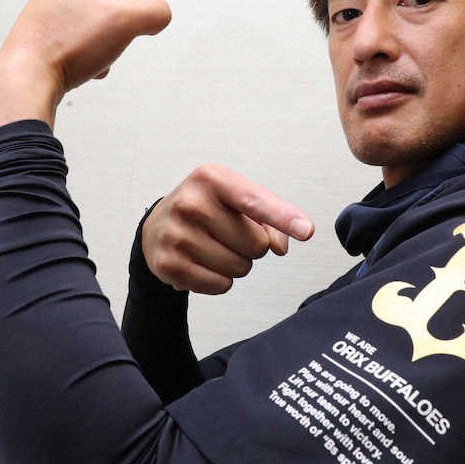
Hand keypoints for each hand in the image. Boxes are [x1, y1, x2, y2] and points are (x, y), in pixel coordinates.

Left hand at [0, 0, 171, 138]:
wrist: (29, 76)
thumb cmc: (68, 41)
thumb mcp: (127, 19)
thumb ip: (158, 11)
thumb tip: (160, 17)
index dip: (133, 16)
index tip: (107, 26)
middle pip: (122, 9)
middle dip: (118, 33)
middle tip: (94, 40)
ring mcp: (58, 4)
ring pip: (108, 29)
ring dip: (107, 47)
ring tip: (82, 51)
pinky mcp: (55, 28)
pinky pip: (92, 42)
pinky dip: (92, 56)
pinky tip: (76, 60)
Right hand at [142, 164, 314, 293]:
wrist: (158, 227)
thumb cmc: (208, 210)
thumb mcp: (237, 200)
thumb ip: (270, 218)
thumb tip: (279, 247)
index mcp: (212, 178)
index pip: (255, 201)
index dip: (283, 217)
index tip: (306, 231)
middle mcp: (190, 202)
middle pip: (256, 244)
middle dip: (253, 246)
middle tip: (230, 235)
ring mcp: (176, 234)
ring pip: (240, 267)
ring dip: (237, 264)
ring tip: (215, 247)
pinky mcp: (168, 264)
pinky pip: (221, 285)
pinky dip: (220, 280)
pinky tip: (203, 263)